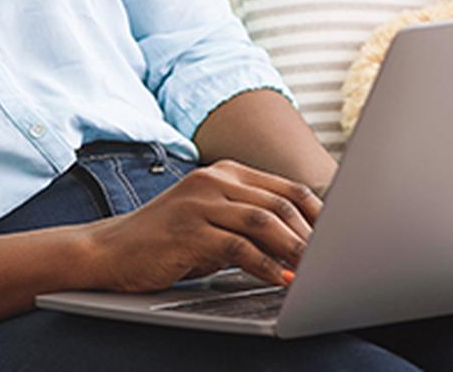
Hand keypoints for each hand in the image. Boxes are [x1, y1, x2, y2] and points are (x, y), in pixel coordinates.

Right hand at [81, 159, 320, 291]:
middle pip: (279, 203)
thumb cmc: (167, 240)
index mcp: (223, 173)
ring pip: (263, 221)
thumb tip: (305, 243)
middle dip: (313, 236)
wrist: (109, 250)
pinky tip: (280, 280)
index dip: (320, 215)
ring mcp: (197, 203)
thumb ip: (250, 222)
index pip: (286, 188)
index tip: (342, 240)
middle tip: (335, 262)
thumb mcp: (212, 221)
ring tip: (315, 272)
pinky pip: (237, 247)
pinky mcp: (187, 231)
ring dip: (295, 250)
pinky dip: (265, 266)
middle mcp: (212, 180)